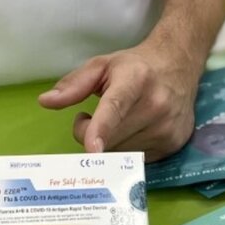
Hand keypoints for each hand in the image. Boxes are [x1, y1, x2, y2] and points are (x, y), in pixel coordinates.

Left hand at [38, 44, 198, 161]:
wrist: (179, 64)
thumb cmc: (134, 66)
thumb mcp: (102, 66)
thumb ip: (73, 85)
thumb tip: (46, 102)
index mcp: (135, 79)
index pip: (116, 107)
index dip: (102, 128)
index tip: (92, 148)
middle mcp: (156, 104)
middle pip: (111, 138)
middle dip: (92, 135)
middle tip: (91, 118)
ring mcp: (168, 127)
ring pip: (122, 154)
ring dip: (111, 144)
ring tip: (118, 122)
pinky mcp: (174, 144)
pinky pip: (138, 160)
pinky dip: (128, 150)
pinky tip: (135, 130)